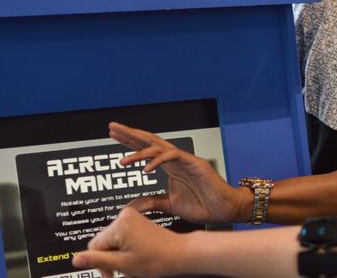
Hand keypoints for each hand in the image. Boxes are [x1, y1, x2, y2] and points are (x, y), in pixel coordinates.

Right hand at [72, 207, 184, 277]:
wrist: (179, 254)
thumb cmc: (157, 259)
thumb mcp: (123, 263)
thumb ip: (97, 261)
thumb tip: (75, 259)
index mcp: (119, 224)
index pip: (94, 245)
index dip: (100, 262)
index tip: (111, 274)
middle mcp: (124, 215)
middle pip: (102, 242)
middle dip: (109, 259)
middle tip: (123, 270)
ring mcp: (131, 217)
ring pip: (112, 241)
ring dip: (118, 255)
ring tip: (132, 264)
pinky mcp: (136, 221)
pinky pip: (121, 237)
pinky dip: (125, 249)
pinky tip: (136, 257)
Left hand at [109, 122, 249, 223]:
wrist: (224, 210)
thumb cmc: (202, 205)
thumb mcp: (169, 205)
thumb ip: (151, 202)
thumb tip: (131, 207)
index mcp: (169, 166)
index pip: (145, 149)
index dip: (129, 141)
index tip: (112, 135)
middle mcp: (175, 159)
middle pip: (149, 141)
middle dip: (130, 134)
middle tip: (112, 127)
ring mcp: (185, 160)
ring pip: (159, 147)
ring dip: (139, 152)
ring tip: (124, 160)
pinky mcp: (195, 164)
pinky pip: (174, 156)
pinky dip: (159, 161)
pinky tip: (146, 169)